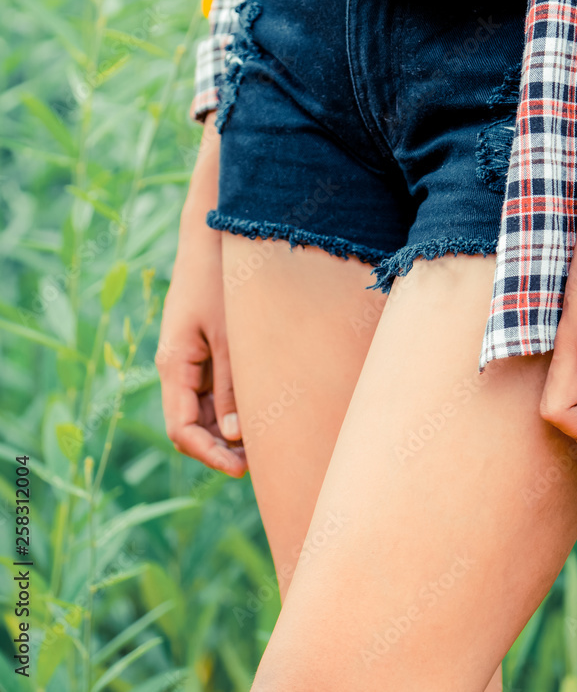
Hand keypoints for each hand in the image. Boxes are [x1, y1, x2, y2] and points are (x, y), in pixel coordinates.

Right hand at [156, 111, 246, 477]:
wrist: (218, 233)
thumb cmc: (225, 280)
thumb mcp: (234, 337)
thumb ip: (235, 388)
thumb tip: (236, 437)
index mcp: (175, 365)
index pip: (181, 429)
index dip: (209, 455)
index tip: (242, 471)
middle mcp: (178, 367)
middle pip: (194, 425)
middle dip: (225, 448)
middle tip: (268, 463)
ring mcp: (193, 358)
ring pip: (208, 410)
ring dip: (233, 429)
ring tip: (274, 442)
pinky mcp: (210, 348)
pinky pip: (219, 388)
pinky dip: (238, 405)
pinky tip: (270, 411)